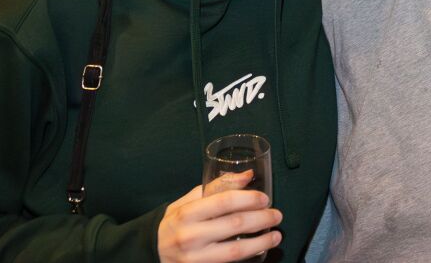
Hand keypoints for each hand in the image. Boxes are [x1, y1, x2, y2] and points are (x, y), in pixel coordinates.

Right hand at [157, 183, 281, 262]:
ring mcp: (195, 258)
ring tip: (276, 235)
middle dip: (261, 219)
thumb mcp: (189, 200)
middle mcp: (190, 236)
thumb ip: (217, 187)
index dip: (248, 199)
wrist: (153, 251)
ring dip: (261, 242)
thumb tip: (247, 175)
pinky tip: (260, 249)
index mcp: (187, 213)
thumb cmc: (176, 222)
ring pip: (235, 251)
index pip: (223, 202)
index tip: (265, 198)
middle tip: (277, 214)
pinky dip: (248, 256)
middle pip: (234, 225)